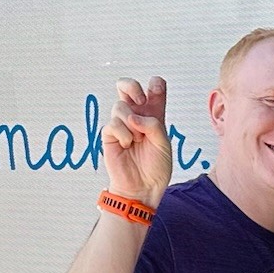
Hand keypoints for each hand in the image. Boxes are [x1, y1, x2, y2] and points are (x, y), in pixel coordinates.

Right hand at [101, 76, 172, 208]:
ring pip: (121, 107)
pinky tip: (127, 145)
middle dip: (132, 87)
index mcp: (153, 117)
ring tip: (138, 141)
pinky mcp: (109, 133)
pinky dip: (124, 134)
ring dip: (132, 124)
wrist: (142, 187)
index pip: (153, 93)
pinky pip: (113, 123)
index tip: (156, 85)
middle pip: (127, 87)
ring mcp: (121, 124)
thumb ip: (153, 126)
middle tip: (141, 101)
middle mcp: (136, 117)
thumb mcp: (164, 144)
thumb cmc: (155, 167)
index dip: (155, 85)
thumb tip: (133, 116)